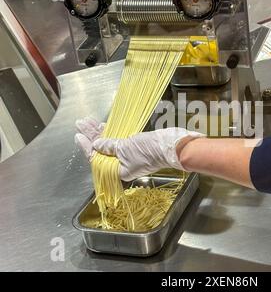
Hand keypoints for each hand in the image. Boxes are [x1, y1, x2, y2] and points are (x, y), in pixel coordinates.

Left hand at [75, 117, 204, 181]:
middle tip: (81, 123)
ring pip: (109, 144)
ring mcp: (128, 156)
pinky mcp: (135, 148)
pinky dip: (110, 133)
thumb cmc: (149, 150)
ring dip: (99, 132)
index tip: (78, 135)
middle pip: (101, 150)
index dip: (86, 146)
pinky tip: (103, 125)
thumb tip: (96, 144)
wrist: (170, 146)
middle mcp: (121, 165)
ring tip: (88, 121)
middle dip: (91, 136)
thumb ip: (109, 146)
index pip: (96, 158)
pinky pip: (118, 141)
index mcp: (118, 171)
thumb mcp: (125, 148)